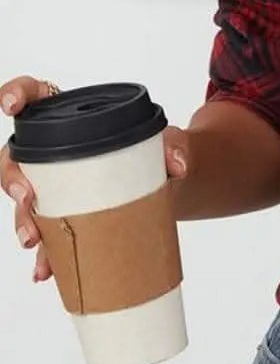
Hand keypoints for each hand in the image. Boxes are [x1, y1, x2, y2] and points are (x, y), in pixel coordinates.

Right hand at [2, 76, 190, 283]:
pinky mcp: (66, 216)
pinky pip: (48, 236)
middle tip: (26, 197)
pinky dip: (46, 255)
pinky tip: (46, 270)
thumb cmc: (158, 150)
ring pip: (25, 202)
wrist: (170, 184)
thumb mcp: (169, 141)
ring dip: (23, 222)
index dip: (16, 93)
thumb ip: (174, 146)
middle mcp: (54, 151)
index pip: (37, 95)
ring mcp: (56, 186)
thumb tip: (178, 166)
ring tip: (33, 241)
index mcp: (73, 118)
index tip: (11, 107)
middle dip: (12, 178)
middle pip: (17, 159)